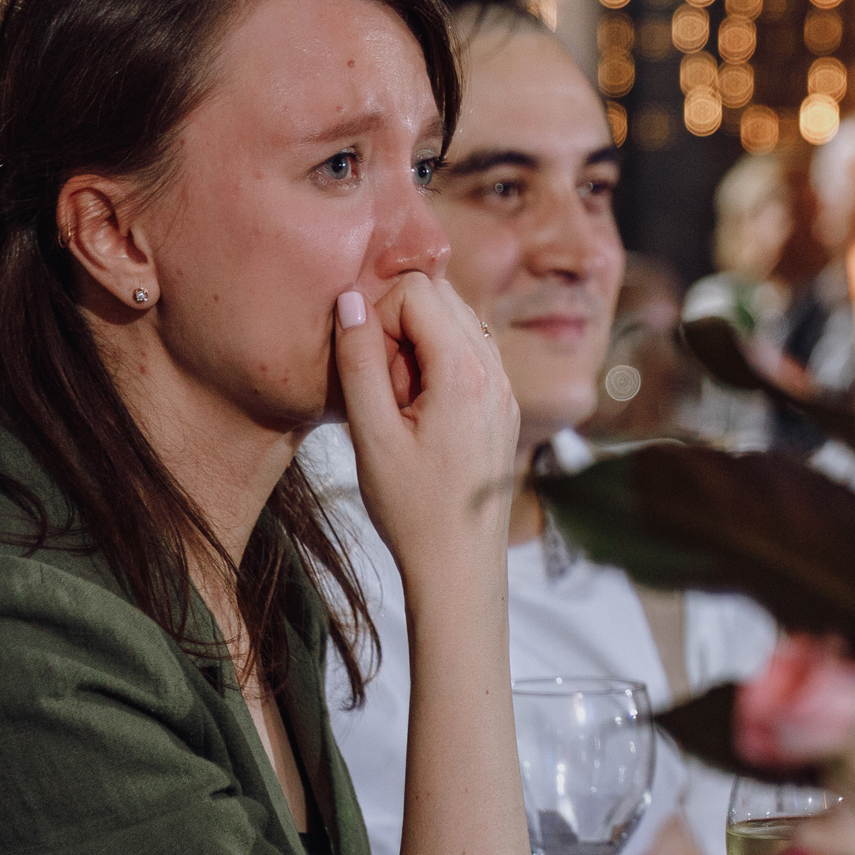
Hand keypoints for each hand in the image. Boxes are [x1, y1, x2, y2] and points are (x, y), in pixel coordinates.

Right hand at [332, 276, 518, 586]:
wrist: (461, 565)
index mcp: (466, 372)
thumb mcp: (371, 435)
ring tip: (401, 402)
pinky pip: (467, 353)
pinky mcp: (502, 405)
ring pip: (455, 321)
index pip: (416, 289)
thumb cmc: (413, 509)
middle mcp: (495, 371)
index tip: (370, 369)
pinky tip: (419, 412)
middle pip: (440, 296)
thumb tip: (350, 300)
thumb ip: (358, 362)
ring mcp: (504, 387)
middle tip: (384, 384)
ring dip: (417, 344)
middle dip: (399, 324)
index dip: (378, 316)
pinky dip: (437, 364)